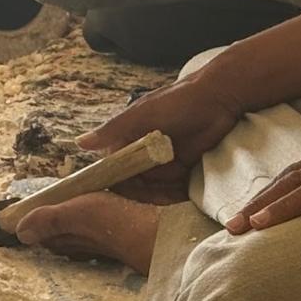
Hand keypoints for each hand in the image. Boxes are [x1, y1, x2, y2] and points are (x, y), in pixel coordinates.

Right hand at [77, 72, 243, 200]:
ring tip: (158, 200)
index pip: (111, 167)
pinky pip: (170, 188)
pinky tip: (173, 199)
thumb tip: (79, 143)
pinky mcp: (180, 168)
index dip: (109, 182)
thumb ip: (113, 130)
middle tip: (140, 203)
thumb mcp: (142, 113)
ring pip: (149, 188)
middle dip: (134, 194)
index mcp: (127, 138)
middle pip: (130, 182)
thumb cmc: (179, 100)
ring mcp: (160, 161)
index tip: (107, 198)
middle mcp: (141, 151)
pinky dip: (170, 195)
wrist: (221, 97)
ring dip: (153, 196)